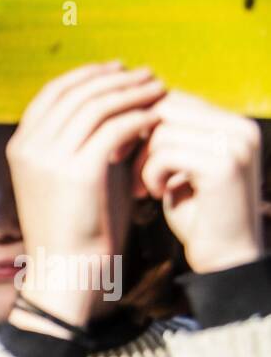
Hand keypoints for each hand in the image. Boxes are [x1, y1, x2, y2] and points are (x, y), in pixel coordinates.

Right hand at [6, 63, 164, 330]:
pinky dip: (139, 117)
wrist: (66, 270)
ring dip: (132, 92)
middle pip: (77, 91)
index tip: (119, 70)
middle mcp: (29, 147)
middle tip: (147, 75)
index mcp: (20, 146)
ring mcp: (50, 159)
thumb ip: (80, 138)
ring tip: (158, 90)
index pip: (53, 92)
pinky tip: (155, 118)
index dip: (88, 74)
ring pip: (97, 104)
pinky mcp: (78, 172)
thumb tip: (114, 99)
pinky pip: (115, 128)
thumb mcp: (66, 174)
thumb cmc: (73, 225)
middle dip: (116, 78)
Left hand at [135, 91, 263, 273]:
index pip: (174, 98)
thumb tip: (130, 107)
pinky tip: (154, 195)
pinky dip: (150, 174)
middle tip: (117, 160)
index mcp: (232, 123)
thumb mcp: (181, 168)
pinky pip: (166, 154)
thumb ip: (169, 138)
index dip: (139, 119)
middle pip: (166, 107)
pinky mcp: (223, 166)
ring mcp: (235, 144)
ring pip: (162, 131)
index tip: (119, 146)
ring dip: (141, 160)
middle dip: (134, 134)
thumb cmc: (196, 214)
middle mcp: (239, 127)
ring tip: (143, 187)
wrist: (224, 257)